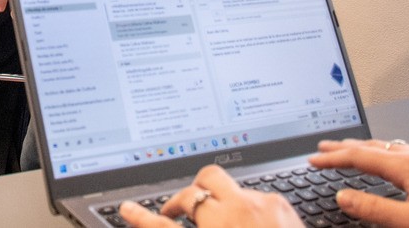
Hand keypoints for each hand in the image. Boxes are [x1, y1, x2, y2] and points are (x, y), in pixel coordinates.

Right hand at [120, 165, 301, 227]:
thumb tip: (173, 223)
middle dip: (188, 193)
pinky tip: (252, 225)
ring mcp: (259, 205)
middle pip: (200, 186)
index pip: (166, 226)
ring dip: (220, 199)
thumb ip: (196, 227)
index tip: (128, 210)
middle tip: (181, 208)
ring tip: (224, 221)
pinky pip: (253, 193)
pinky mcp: (280, 204)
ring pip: (227, 185)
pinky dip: (246, 205)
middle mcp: (235, 215)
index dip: (143, 218)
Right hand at [309, 139, 408, 227]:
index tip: (314, 160)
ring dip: (366, 147)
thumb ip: (375, 210)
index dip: (334, 158)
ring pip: (390, 146)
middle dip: (345, 146)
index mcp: (407, 167)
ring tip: (351, 149)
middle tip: (323, 148)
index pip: (360, 157)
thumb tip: (344, 197)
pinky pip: (407, 150)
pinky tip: (395, 155)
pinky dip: (388, 151)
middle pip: (373, 146)